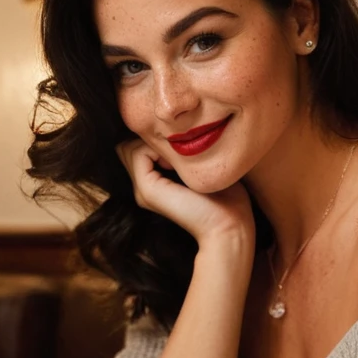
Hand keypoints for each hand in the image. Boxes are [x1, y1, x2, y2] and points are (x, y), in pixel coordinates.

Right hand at [117, 140, 253, 248]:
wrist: (229, 226)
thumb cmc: (227, 198)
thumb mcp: (203, 169)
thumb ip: (185, 154)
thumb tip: (177, 130)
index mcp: (154, 185)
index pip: (136, 147)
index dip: (155, 139)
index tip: (183, 148)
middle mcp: (143, 188)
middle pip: (128, 146)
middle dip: (150, 138)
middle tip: (178, 150)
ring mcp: (143, 190)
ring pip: (129, 147)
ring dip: (153, 142)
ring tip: (178, 157)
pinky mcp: (147, 190)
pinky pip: (137, 153)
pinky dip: (155, 147)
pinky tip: (177, 161)